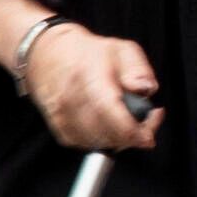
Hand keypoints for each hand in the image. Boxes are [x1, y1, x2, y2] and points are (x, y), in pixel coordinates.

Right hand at [23, 18, 163, 152]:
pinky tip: (103, 125)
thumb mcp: (123, 50)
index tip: (148, 134)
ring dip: (115, 139)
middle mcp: (74, 100)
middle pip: (109, 136)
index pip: (115, 118)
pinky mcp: (58, 128)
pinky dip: (98, 140)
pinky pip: (85, 145)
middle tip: (138, 120)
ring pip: (98, 144)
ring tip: (120, 120)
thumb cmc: (88, 53)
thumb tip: (145, 90)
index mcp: (93, 79)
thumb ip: (139, 71)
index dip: (136, 133)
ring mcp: (63, 116)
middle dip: (130, 135)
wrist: (48, 54)